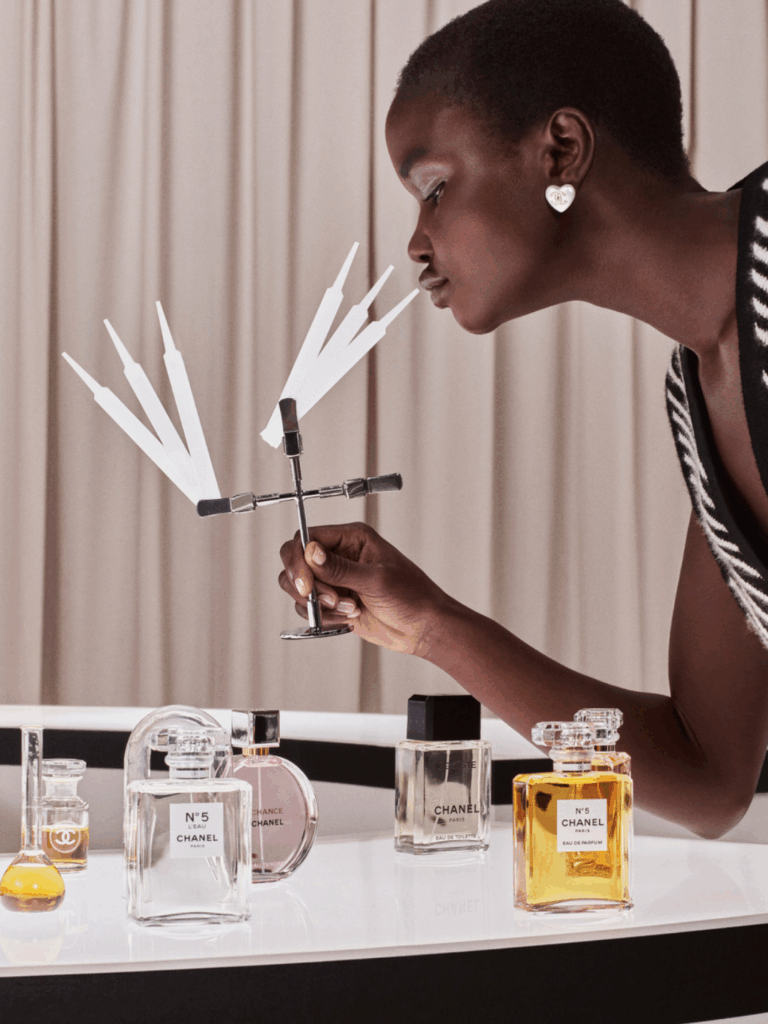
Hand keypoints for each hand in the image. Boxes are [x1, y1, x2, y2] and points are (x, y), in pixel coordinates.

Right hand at [278, 522, 446, 655]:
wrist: (422, 627)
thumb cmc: (412, 595)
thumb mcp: (377, 579)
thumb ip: (340, 568)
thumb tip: (311, 552)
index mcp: (352, 538)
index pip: (307, 537)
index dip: (299, 559)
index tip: (305, 584)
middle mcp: (339, 555)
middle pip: (295, 559)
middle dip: (304, 583)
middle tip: (324, 599)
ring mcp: (335, 579)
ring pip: (298, 586)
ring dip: (317, 603)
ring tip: (348, 608)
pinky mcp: (333, 601)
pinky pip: (309, 608)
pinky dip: (323, 617)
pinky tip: (349, 618)